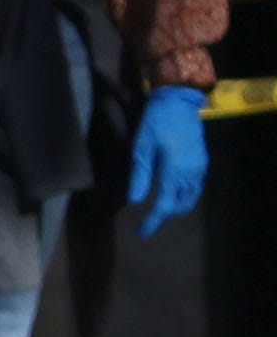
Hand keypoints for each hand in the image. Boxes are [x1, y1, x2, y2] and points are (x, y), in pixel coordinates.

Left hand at [128, 84, 209, 238]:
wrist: (179, 103)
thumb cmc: (155, 123)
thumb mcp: (141, 148)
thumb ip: (140, 175)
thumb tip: (134, 201)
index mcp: (174, 170)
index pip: (164, 204)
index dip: (153, 221)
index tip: (141, 233)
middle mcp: (191, 173)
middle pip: (180, 205)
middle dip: (164, 216)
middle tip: (147, 222)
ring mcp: (199, 168)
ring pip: (190, 199)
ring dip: (175, 208)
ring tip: (158, 212)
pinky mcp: (202, 163)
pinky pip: (195, 188)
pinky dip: (183, 197)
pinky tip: (171, 195)